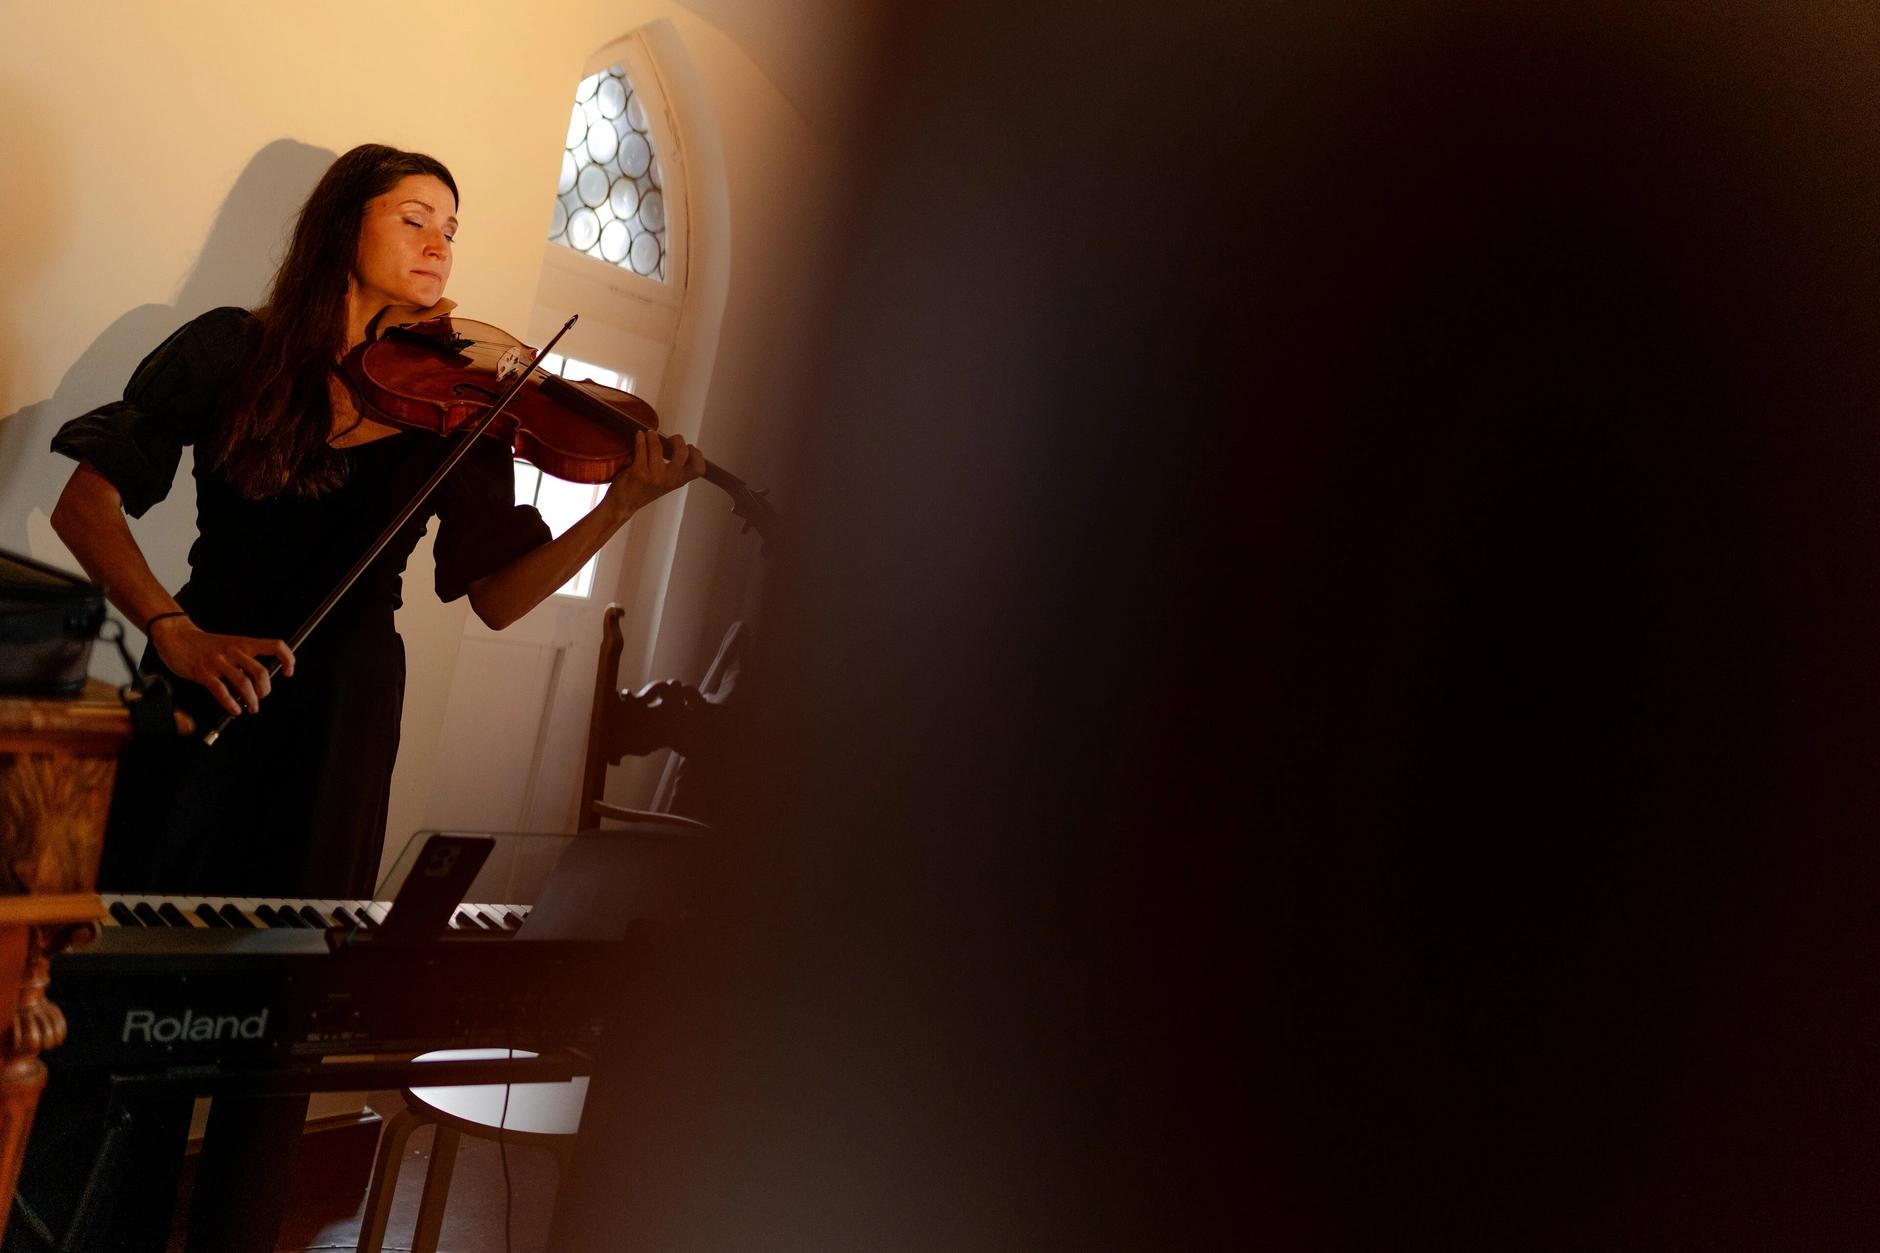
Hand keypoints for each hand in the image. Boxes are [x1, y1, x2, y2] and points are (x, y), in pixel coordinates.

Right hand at [149, 616, 295, 717]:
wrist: (176, 636)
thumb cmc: (205, 644)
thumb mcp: (230, 644)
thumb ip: (246, 658)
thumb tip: (261, 680)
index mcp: (244, 642)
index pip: (275, 646)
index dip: (287, 659)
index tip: (288, 672)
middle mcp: (234, 650)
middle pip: (261, 672)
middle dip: (265, 690)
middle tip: (261, 698)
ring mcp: (218, 661)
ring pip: (244, 683)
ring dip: (251, 700)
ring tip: (251, 707)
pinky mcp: (203, 672)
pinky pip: (221, 690)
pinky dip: (231, 703)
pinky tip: (235, 709)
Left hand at [605, 430, 706, 517]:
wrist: (622, 505)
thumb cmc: (642, 491)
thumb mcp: (664, 484)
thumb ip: (672, 470)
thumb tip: (674, 444)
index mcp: (677, 482)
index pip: (698, 469)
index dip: (697, 455)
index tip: (689, 448)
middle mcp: (668, 480)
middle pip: (682, 453)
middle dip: (678, 440)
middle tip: (670, 438)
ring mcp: (654, 477)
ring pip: (658, 447)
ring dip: (653, 435)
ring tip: (649, 434)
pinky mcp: (638, 472)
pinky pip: (641, 448)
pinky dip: (640, 438)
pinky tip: (639, 436)